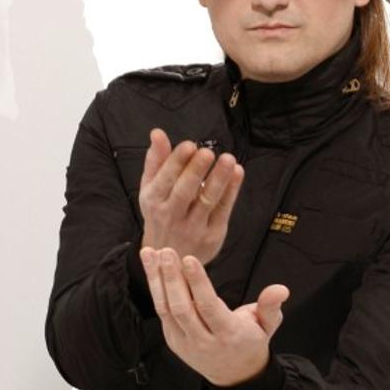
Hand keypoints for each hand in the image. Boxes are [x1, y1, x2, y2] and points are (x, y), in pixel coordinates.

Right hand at [137, 128, 242, 265]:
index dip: (177, 162)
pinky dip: (232, 191)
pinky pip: (223, 210)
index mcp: (154, 199)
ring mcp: (193, 226)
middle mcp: (171, 214)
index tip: (189, 145)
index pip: (165, 179)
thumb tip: (157, 133)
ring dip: (219, 179)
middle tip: (208, 152)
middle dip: (196, 171)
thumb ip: (156, 160)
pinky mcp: (212, 234)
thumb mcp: (151, 188)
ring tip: (229, 160)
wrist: (169, 256)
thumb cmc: (160, 212)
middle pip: (184, 191)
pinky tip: (237, 173)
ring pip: (207, 201)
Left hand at [139, 247, 286, 386]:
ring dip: (157, 280)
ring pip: (166, 309)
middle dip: (172, 278)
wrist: (234, 375)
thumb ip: (271, 306)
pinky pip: (162, 313)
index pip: (208, 306)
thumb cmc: (251, 341)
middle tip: (166, 251)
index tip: (188, 259)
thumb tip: (281, 289)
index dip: (197, 283)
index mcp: (228, 335)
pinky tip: (152, 268)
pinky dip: (156, 289)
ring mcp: (185, 343)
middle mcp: (203, 341)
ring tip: (151, 253)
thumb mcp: (268, 325)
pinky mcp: (173, 340)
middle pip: (182, 308)